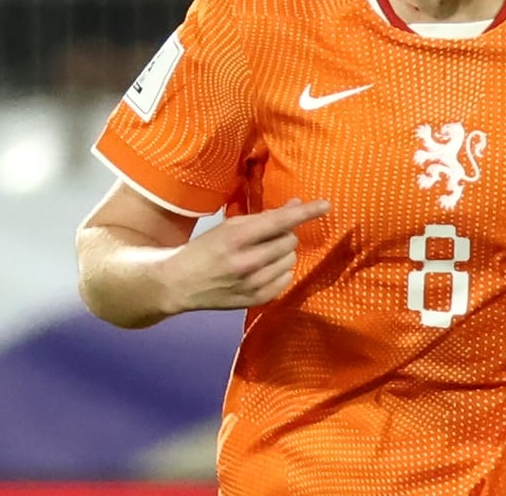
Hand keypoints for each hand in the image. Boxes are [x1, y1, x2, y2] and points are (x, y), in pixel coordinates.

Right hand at [161, 198, 329, 310]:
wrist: (180, 283)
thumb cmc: (205, 249)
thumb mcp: (229, 227)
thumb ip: (263, 217)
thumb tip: (297, 205)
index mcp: (237, 238)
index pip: (280, 222)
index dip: (306, 212)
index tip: (326, 204)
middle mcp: (247, 262)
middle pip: (289, 241)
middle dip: (284, 235)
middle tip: (266, 237)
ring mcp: (252, 284)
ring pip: (290, 260)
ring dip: (282, 253)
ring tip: (262, 254)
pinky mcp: (256, 301)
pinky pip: (286, 280)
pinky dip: (280, 271)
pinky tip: (264, 269)